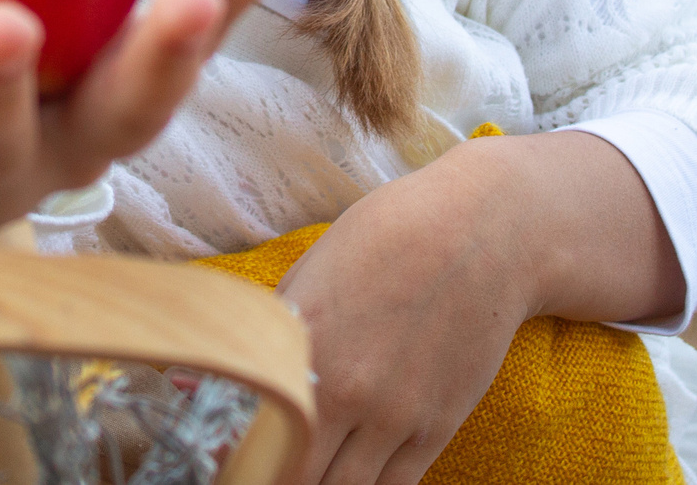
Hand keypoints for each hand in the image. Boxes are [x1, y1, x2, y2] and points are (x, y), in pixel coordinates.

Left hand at [276, 131, 684, 484]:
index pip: (255, 434)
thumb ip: (272, 331)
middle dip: (280, 477)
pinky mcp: (437, 427)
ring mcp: (396, 416)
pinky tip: (353, 475)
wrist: (480, 235)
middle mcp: (346, 390)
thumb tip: (216, 375)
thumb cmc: (387, 237)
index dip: (241, 458)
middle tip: (271, 468)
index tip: (238, 458)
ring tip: (311, 472)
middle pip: (297, 476)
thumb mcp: (311, 271)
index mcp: (302, 346)